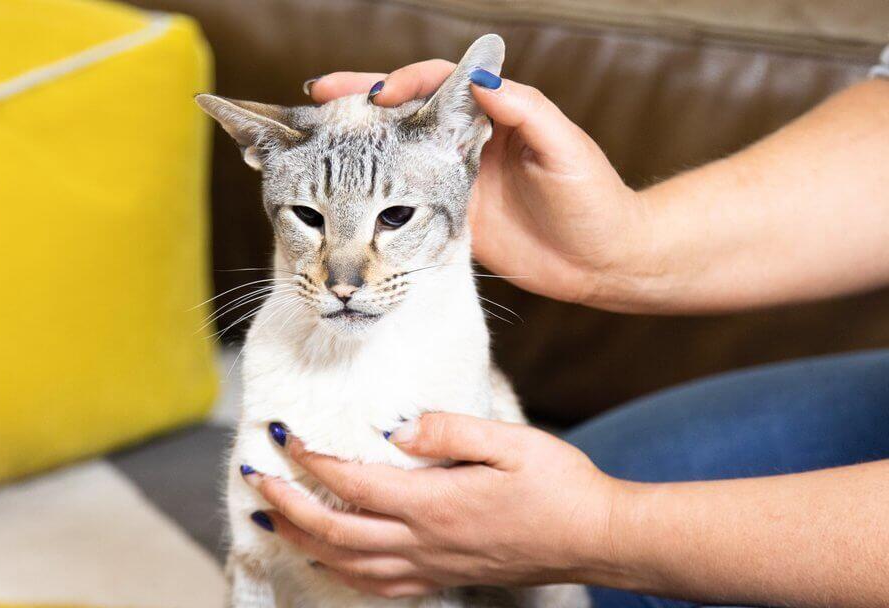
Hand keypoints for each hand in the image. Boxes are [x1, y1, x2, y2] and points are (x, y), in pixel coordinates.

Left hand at [243, 413, 624, 598]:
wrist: (595, 537)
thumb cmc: (558, 485)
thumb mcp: (509, 442)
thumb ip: (447, 431)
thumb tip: (393, 425)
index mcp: (433, 504)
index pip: (352, 482)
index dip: (311, 459)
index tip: (284, 436)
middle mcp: (423, 542)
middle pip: (334, 531)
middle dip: (286, 506)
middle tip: (254, 481)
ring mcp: (431, 564)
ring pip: (347, 565)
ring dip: (302, 542)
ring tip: (271, 522)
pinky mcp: (443, 575)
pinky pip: (378, 584)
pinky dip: (341, 573)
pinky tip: (329, 561)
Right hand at [309, 63, 655, 309]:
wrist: (603, 262)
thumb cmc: (594, 199)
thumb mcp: (564, 148)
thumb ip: (525, 110)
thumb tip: (479, 76)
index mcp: (495, 114)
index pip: (440, 84)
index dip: (406, 81)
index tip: (378, 94)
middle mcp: (467, 141)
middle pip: (406, 111)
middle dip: (361, 99)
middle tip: (318, 93)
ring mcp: (453, 180)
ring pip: (394, 151)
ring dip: (356, 142)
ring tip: (314, 135)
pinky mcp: (447, 218)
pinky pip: (400, 197)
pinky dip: (368, 190)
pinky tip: (337, 187)